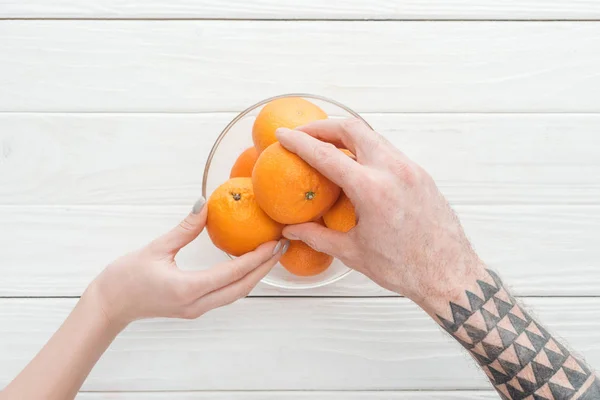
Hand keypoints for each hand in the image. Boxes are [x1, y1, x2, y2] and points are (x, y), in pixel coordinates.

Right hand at [87, 198, 286, 326]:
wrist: (108, 306)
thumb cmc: (125, 278)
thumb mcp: (156, 248)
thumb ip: (185, 228)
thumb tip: (204, 204)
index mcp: (188, 289)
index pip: (232, 274)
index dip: (257, 258)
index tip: (274, 242)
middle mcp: (197, 304)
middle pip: (241, 288)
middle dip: (264, 268)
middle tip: (281, 247)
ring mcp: (196, 309)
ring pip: (235, 294)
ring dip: (254, 275)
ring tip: (269, 255)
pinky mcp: (193, 308)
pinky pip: (224, 295)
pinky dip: (240, 280)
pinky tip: (246, 265)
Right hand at [276, 120, 482, 306]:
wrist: (449, 273)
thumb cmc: (405, 267)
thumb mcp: (353, 252)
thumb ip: (318, 237)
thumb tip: (292, 230)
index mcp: (373, 190)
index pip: (327, 155)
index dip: (300, 142)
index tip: (283, 135)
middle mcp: (393, 171)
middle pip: (353, 129)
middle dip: (324, 127)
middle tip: (304, 135)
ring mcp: (411, 169)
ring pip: (373, 136)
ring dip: (347, 135)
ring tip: (327, 146)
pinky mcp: (421, 175)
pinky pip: (388, 150)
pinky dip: (367, 148)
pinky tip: (356, 164)